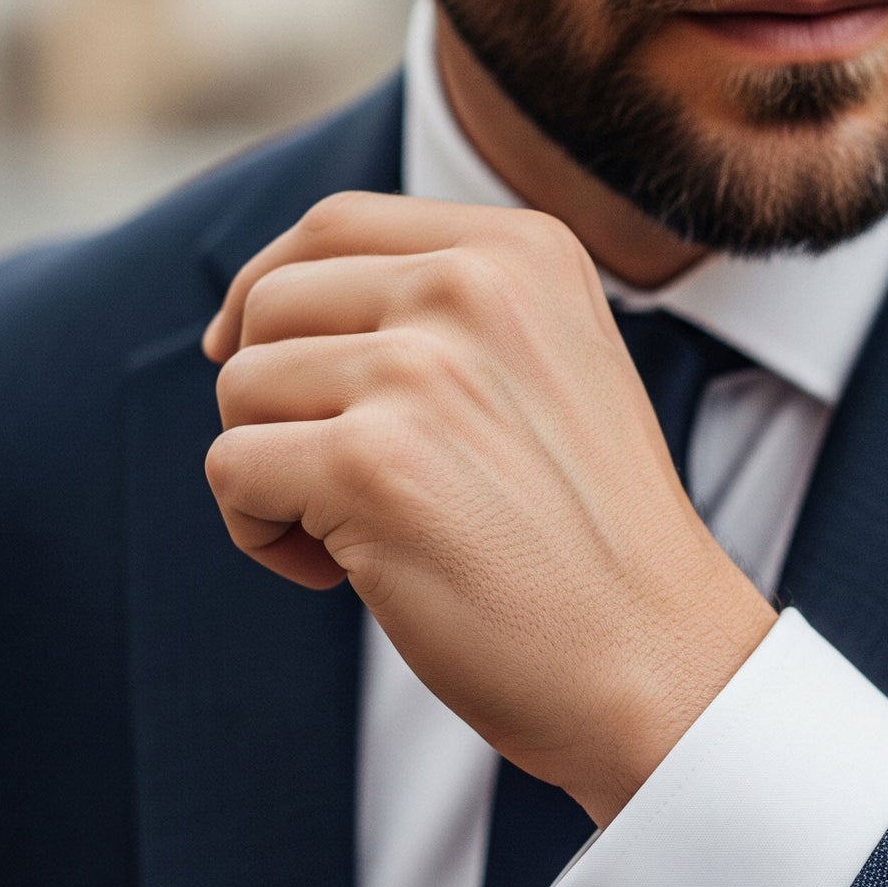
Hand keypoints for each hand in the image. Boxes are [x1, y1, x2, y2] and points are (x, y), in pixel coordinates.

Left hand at [202, 191, 776, 826]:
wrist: (655, 661)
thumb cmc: (594, 545)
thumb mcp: (553, 375)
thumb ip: (450, 320)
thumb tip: (269, 309)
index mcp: (525, 254)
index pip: (336, 225)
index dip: (267, 289)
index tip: (241, 351)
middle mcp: (473, 288)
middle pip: (273, 305)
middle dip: (273, 401)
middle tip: (338, 489)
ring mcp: (422, 370)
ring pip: (240, 388)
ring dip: (270, 474)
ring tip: (353, 537)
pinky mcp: (373, 463)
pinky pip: (231, 469)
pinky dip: (259, 533)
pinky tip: (339, 575)